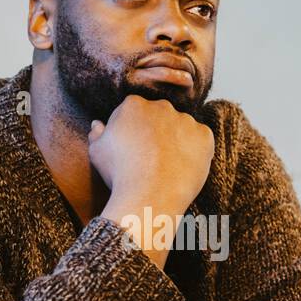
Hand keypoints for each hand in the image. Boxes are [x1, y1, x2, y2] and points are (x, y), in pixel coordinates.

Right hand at [89, 94, 214, 267]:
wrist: (148, 196)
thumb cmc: (119, 174)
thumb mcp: (97, 152)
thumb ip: (97, 134)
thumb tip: (98, 124)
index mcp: (133, 104)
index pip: (134, 112)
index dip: (132, 132)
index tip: (132, 150)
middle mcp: (161, 106)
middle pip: (159, 116)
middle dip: (156, 132)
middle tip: (151, 159)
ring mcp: (185, 120)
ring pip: (181, 127)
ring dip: (177, 140)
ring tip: (168, 166)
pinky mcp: (204, 136)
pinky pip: (201, 139)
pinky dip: (196, 150)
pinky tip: (183, 167)